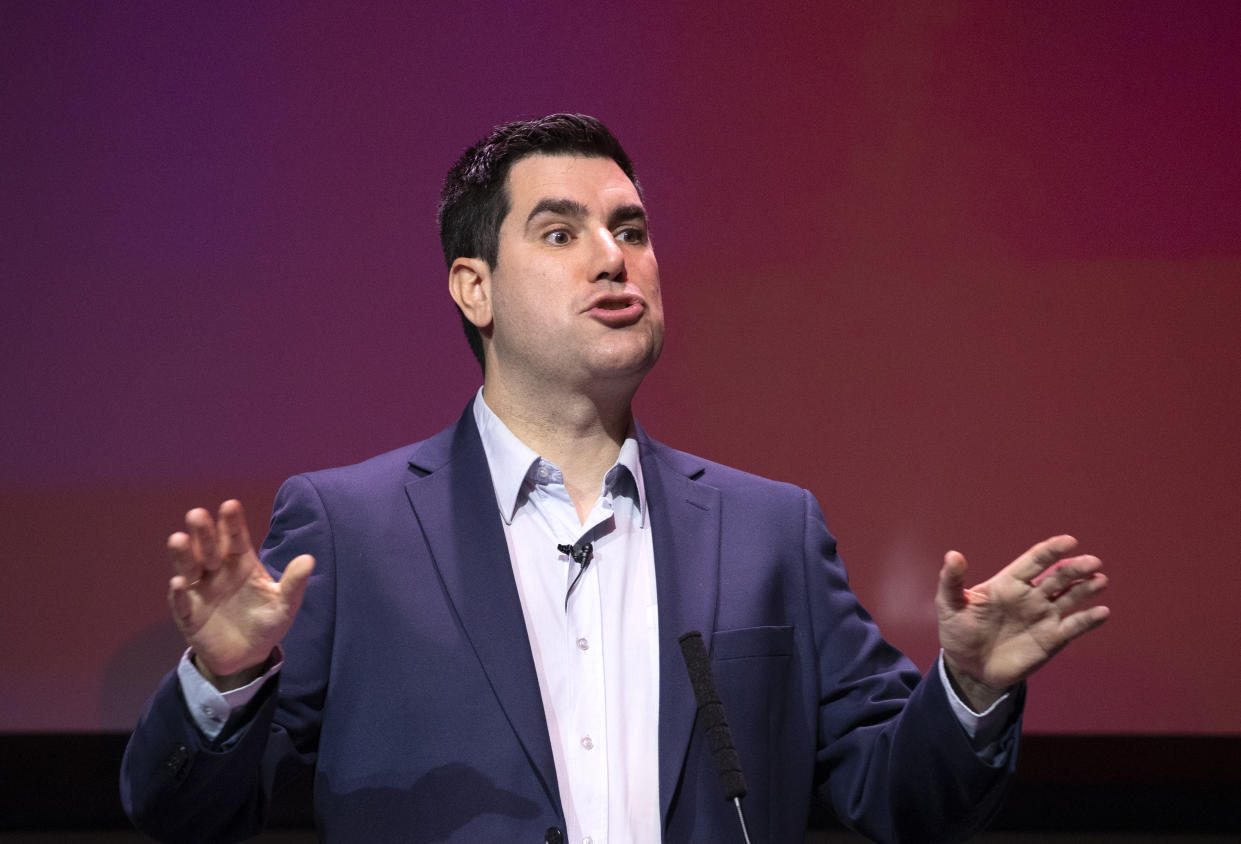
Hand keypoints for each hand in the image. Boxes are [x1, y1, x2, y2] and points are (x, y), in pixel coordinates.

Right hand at [167, 500, 313, 689]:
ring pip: (189, 567)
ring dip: (183, 554)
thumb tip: (309, 559)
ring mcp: (201, 591)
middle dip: (204, 532)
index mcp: (241, 563)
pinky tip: (180, 583)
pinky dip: (180, 592)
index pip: (236, 538)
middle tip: (197, 514)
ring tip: (178, 539)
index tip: (230, 505)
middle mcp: (217, 571)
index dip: (233, 523)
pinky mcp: (189, 614)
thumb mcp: (284, 605)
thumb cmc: (267, 622)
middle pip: (209, 548)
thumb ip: (294, 583)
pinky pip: (182, 601)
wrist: (248, 656)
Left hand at [936, 535, 1109, 709]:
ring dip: (1087, 589)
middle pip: (1058, 577)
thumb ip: (951, 581)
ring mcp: (1044, 616)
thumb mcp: (949, 605)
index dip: (1051, 550)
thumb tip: (953, 554)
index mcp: (1008, 583)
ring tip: (1101, 580)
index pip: (1034, 561)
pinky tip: (1102, 612)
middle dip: (1075, 568)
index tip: (1069, 541)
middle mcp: (1031, 596)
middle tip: (1093, 562)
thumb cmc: (958, 631)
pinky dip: (1089, 619)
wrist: (969, 668)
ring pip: (1071, 598)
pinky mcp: (1052, 639)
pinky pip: (1074, 626)